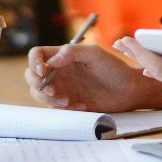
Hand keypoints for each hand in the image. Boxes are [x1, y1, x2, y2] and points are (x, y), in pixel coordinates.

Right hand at [24, 43, 161, 112]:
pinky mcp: (69, 103)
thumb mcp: (94, 54)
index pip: (37, 55)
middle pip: (31, 75)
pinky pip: (54, 108)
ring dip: (49, 99)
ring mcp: (63, 87)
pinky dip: (63, 109)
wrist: (129, 90)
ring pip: (39, 93)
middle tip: (53, 91)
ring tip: (68, 101)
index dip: (34, 62)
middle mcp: (59, 71)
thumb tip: (51, 61)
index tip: (43, 71)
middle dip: (37, 84)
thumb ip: (72, 52)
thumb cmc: (114, 68)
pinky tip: (81, 106)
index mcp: (63, 56)